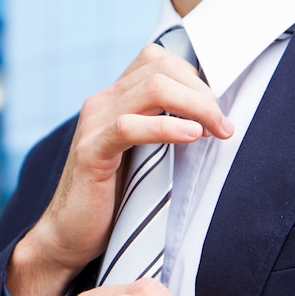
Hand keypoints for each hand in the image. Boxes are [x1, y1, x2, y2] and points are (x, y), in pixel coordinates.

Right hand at [7, 45, 233, 295]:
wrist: (69, 235)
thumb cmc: (113, 199)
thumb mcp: (143, 156)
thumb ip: (163, 131)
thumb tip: (209, 121)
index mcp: (115, 99)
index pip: (158, 60)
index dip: (195, 79)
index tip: (218, 112)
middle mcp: (103, 103)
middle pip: (161, 68)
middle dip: (203, 93)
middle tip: (225, 126)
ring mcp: (94, 125)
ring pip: (152, 88)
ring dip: (196, 106)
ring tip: (219, 131)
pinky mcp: (91, 153)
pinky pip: (129, 127)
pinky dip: (167, 128)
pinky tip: (192, 136)